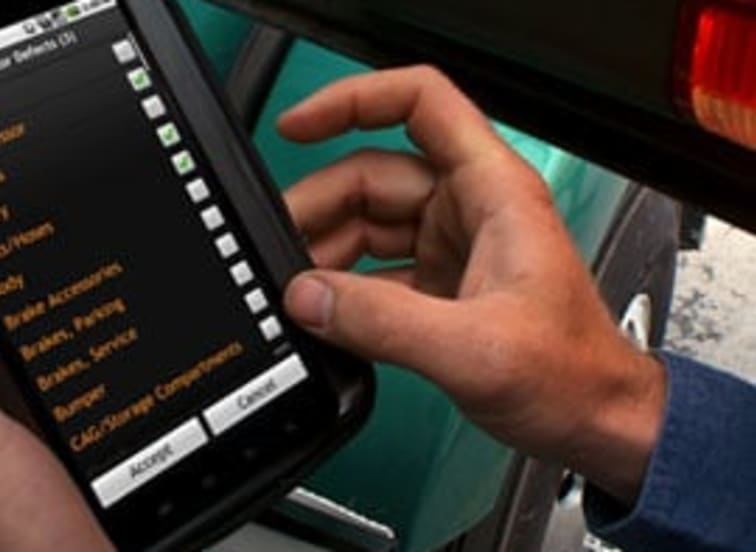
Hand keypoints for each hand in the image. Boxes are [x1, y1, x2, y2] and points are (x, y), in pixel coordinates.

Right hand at [280, 66, 666, 503]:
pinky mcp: (441, 284)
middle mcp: (470, 208)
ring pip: (369, 222)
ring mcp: (453, 245)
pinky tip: (324, 312)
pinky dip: (344, 286)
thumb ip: (382, 322)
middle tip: (277, 242)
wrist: (593, 422)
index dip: (352, 102)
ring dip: (326, 249)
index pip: (419, 103)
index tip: (299, 127)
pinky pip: (375, 267)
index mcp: (492, 192)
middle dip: (319, 203)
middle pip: (373, 172)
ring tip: (294, 285)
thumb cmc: (572, 374)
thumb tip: (308, 296)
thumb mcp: (473, 349)